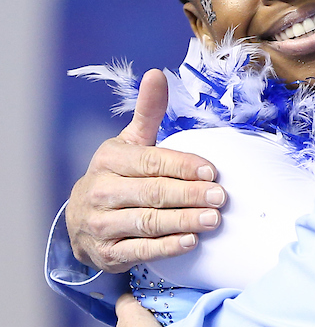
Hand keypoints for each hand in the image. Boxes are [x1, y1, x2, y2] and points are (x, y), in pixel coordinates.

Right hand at [65, 69, 225, 271]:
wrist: (82, 220)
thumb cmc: (117, 176)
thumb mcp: (129, 143)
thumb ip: (148, 113)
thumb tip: (156, 74)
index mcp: (110, 159)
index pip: (151, 162)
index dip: (183, 166)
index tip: (212, 170)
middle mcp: (101, 190)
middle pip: (152, 192)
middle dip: (189, 194)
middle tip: (220, 197)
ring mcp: (101, 224)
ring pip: (147, 222)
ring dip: (182, 221)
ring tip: (212, 219)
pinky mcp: (107, 252)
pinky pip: (140, 250)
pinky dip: (166, 247)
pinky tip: (190, 241)